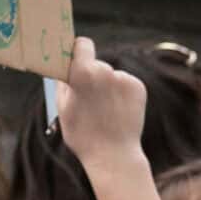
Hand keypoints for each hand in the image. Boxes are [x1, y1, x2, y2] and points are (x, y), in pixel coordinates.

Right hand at [56, 36, 145, 169]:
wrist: (114, 155)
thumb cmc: (82, 135)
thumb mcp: (62, 108)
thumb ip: (63, 82)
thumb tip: (64, 66)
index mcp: (83, 72)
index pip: (82, 44)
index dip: (77, 51)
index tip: (75, 59)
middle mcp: (106, 70)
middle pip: (96, 64)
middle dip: (91, 76)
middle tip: (88, 99)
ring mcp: (124, 78)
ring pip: (111, 76)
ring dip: (107, 87)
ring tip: (104, 112)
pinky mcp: (138, 87)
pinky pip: (124, 84)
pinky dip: (121, 95)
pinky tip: (116, 112)